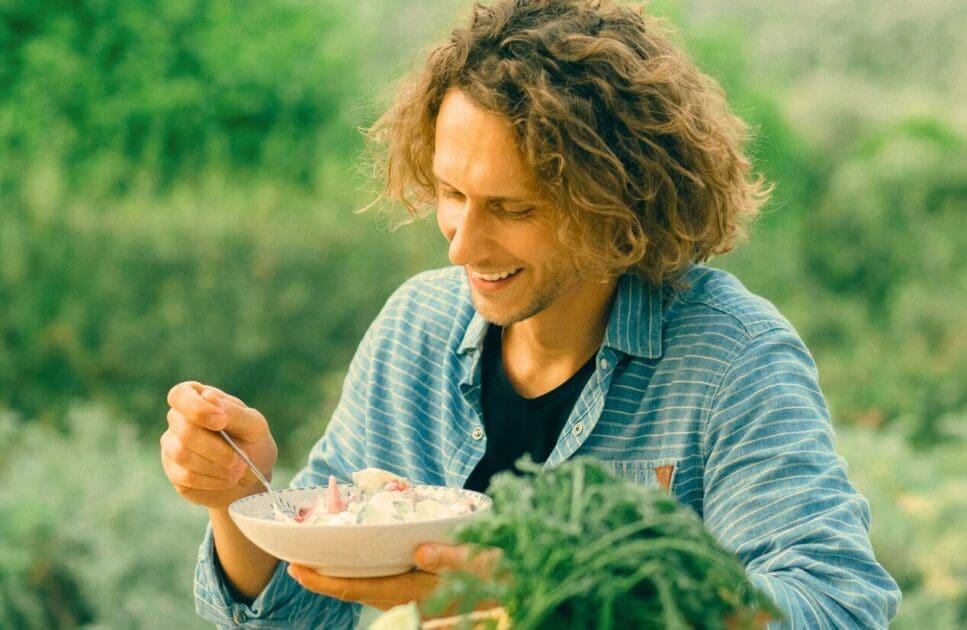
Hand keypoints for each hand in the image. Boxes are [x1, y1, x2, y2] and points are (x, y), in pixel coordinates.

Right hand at [160, 381, 277, 508]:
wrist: (252, 478)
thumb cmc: (253, 444)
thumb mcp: (253, 425)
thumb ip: (232, 411)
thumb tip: (207, 396)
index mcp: (199, 399)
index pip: (180, 395)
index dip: (196, 408)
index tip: (221, 421)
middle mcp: (179, 420)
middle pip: (184, 430)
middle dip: (216, 448)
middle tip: (241, 461)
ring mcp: (172, 445)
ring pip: (182, 455)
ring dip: (216, 466)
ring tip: (238, 471)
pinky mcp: (173, 471)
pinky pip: (184, 476)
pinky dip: (211, 480)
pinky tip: (226, 480)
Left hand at [286, 543, 496, 613]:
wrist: (520, 589)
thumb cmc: (505, 576)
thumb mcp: (485, 562)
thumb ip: (454, 558)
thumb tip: (420, 551)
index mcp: (418, 592)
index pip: (360, 589)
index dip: (326, 582)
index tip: (296, 569)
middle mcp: (411, 598)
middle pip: (359, 589)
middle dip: (328, 578)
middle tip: (298, 559)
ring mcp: (418, 596)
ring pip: (372, 586)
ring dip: (347, 575)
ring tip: (324, 554)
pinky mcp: (426, 590)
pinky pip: (387, 582)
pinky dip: (370, 570)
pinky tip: (367, 554)